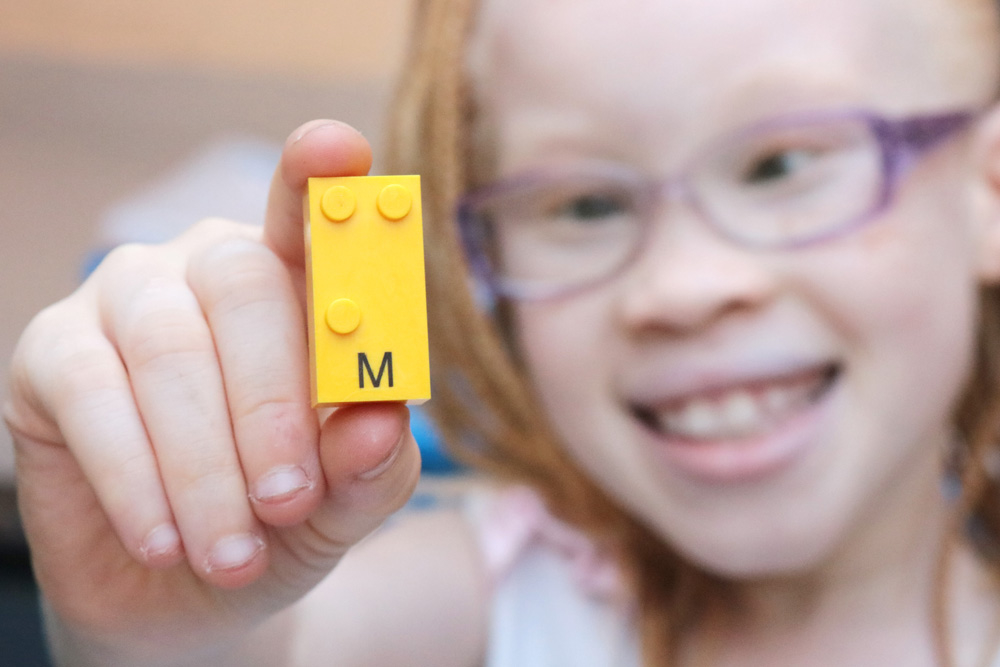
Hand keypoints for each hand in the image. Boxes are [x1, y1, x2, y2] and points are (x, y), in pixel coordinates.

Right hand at [4, 121, 422, 661]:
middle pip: (245, 285)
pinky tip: (163, 542)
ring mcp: (127, 298)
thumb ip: (371, 466)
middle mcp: (211, 267)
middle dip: (272, 406)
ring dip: (205, 465)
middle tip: (288, 503)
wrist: (185, 592)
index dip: (322, 179)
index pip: (312, 215)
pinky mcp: (51, 351)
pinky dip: (136, 478)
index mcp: (297, 284)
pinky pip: (91, 394)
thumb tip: (380, 422)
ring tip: (233, 555)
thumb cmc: (279, 522)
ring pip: (169, 347)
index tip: (337, 150)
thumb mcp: (342, 504)